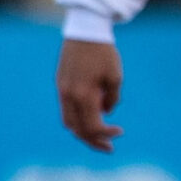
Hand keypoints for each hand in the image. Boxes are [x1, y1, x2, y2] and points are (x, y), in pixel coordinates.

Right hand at [57, 38, 123, 152]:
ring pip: (68, 122)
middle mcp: (68, 96)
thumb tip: (105, 113)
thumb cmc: (104, 54)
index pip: (92, 126)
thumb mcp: (115, 77)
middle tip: (109, 148)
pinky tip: (93, 118)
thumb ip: (111, 98)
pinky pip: (66, 109)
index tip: (120, 131)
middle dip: (93, 141)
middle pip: (77, 129)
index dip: (106, 133)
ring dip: (83, 132)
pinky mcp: (60, 85)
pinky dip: (78, 119)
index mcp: (83, 95)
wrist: (85, 32)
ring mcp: (61, 91)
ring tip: (99, 137)